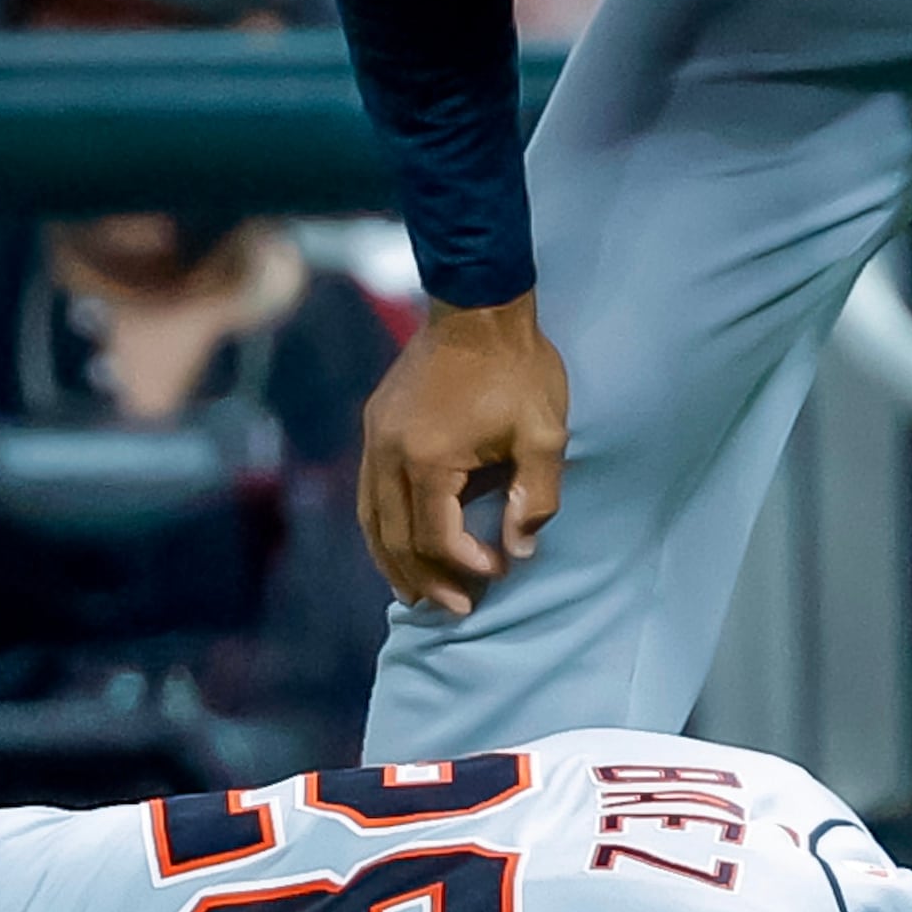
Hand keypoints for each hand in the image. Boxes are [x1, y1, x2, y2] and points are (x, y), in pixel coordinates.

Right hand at [360, 292, 568, 616]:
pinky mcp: (375, 425)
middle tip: (459, 607)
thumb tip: (519, 548)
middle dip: (426, 579)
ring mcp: (375, 438)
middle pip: (396, 538)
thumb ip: (535, 497)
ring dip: (393, 562)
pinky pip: (367, 493)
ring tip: (417, 594)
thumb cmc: (518, 368)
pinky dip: (381, 528)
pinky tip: (399, 545)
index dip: (465, 564)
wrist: (479, 304)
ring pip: (371, 520)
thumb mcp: (544, 434)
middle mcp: (388, 454)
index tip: (499, 571)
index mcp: (428, 459)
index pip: (436, 536)